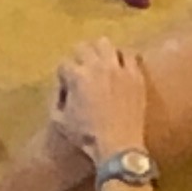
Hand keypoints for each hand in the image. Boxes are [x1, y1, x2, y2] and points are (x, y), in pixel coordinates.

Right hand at [52, 38, 151, 166]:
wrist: (118, 146)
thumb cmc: (87, 137)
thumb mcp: (60, 122)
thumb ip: (56, 100)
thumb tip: (62, 89)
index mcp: (77, 77)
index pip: (64, 64)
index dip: (63, 76)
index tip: (67, 86)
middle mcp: (97, 67)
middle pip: (83, 47)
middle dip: (79, 57)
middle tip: (82, 71)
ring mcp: (118, 69)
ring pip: (106, 44)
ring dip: (100, 52)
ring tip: (102, 63)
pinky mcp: (135, 75)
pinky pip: (130, 55)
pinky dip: (123, 58)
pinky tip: (121, 67)